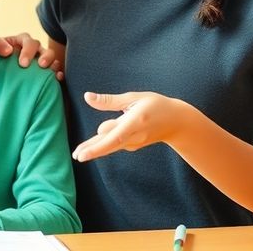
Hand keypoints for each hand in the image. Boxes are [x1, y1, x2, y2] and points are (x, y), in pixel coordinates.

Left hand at [0, 32, 63, 79]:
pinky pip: (55, 70)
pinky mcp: (44, 70)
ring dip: (53, 64)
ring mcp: (41, 59)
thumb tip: (9, 51)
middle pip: (44, 49)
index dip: (28, 51)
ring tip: (53, 73)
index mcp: (22, 41)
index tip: (23, 64)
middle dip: (45, 57)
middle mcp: (35, 49)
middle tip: (40, 66)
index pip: (29, 42)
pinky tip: (58, 78)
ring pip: (52, 59)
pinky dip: (58, 73)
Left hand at [71, 91, 194, 161]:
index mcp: (134, 122)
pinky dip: (102, 145)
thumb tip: (87, 96)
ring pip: (110, 146)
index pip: (113, 137)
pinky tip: (90, 147)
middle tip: (75, 156)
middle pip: (109, 145)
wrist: (177, 122)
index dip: (97, 147)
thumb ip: (110, 101)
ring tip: (78, 154)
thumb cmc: (156, 105)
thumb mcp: (134, 98)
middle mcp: (134, 136)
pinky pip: (115, 145)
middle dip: (92, 151)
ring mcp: (134, 143)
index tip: (83, 154)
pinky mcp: (133, 145)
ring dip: (94, 149)